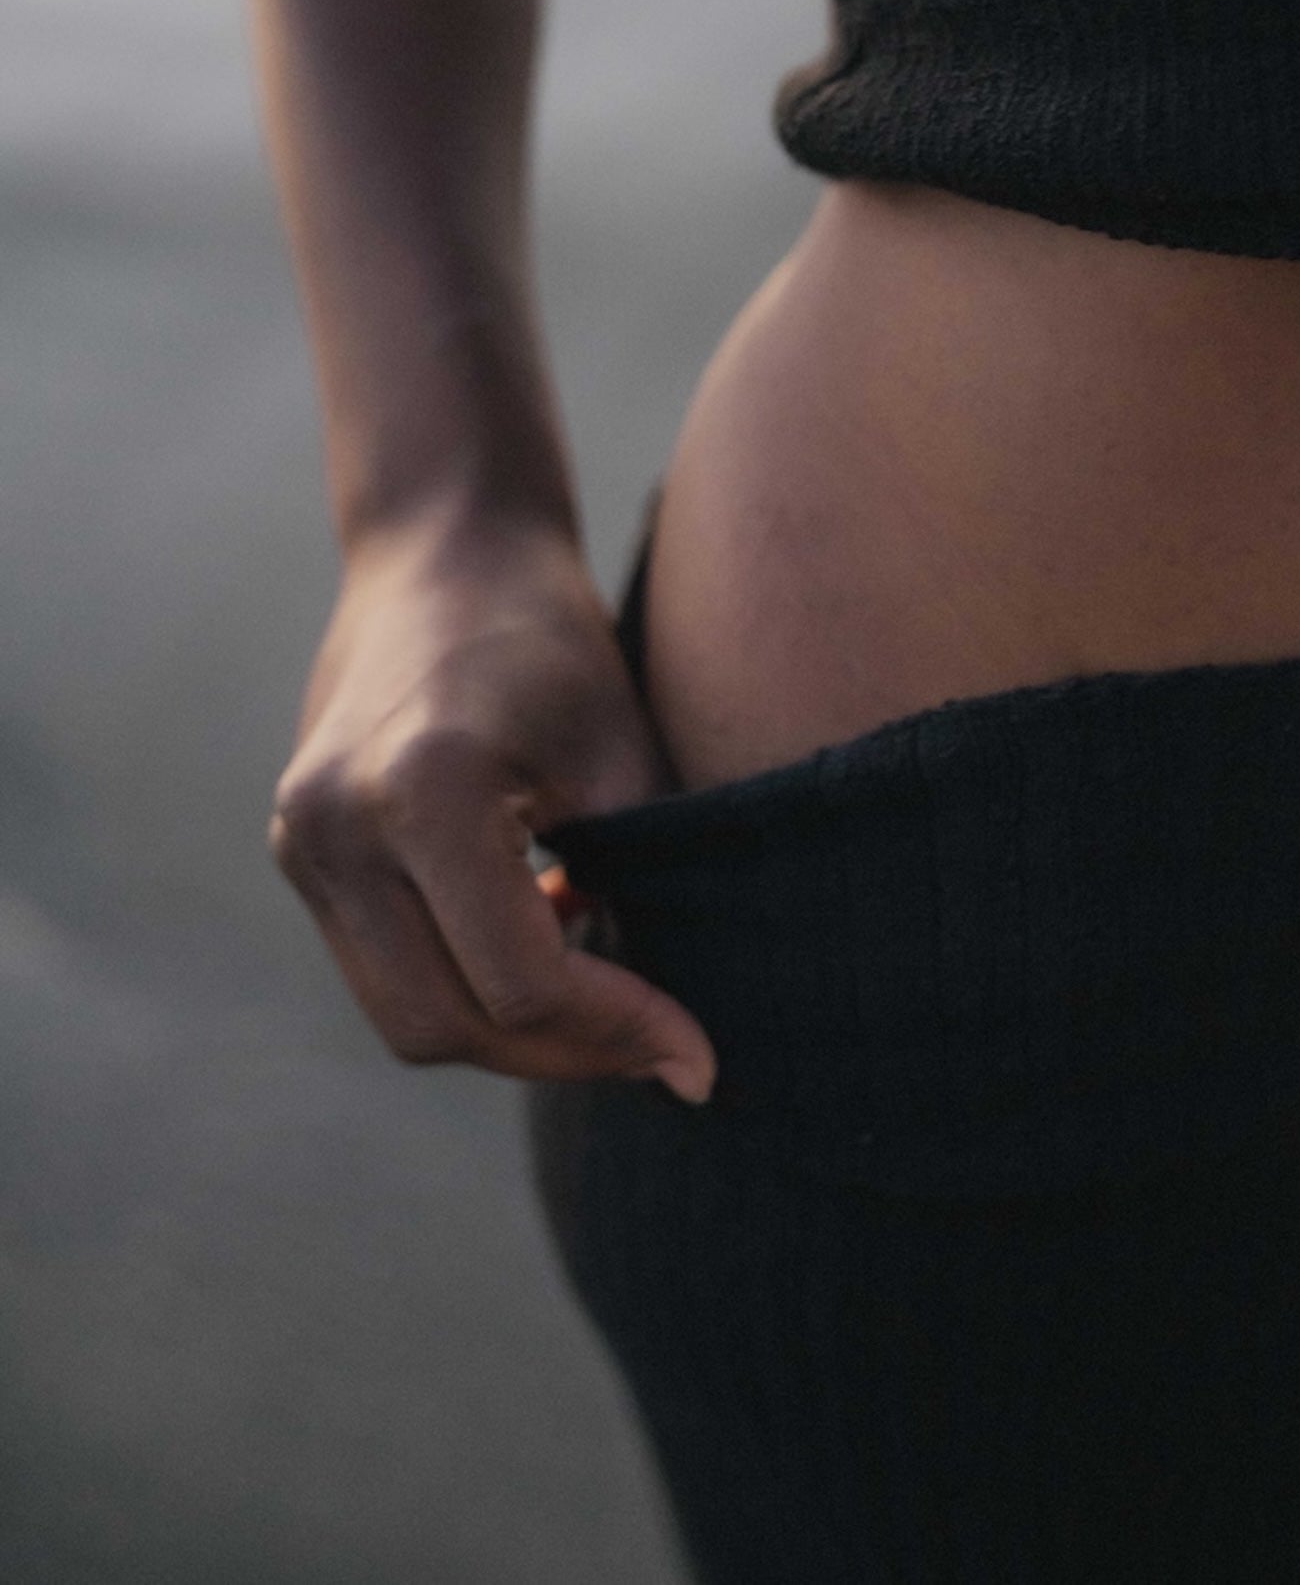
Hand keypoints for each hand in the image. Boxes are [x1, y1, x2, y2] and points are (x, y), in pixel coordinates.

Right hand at [270, 512, 715, 1097]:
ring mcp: (303, 841)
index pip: (519, 983)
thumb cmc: (555, 640)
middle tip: (658, 1045)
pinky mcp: (299, 850)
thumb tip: (673, 1043)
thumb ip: (642, 888)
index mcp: (425, 790)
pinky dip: (465, 983)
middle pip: (447, 1025)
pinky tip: (542, 936)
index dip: (618, 1031)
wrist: (445, 550)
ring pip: (407, 1016)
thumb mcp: (625, 755)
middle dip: (563, 1053)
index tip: (696, 1054)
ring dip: (510, 1031)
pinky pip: (383, 969)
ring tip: (606, 992)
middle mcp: (340, 825)